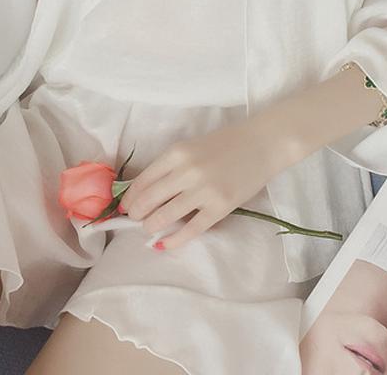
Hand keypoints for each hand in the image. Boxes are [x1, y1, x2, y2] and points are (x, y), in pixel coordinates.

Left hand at [117, 114, 278, 250]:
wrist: (262, 143)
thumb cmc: (226, 143)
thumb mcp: (191, 147)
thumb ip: (170, 165)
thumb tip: (145, 189)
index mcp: (176, 152)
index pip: (143, 180)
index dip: (130, 197)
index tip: (124, 206)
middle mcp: (186, 171)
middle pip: (150, 199)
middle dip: (137, 213)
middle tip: (134, 219)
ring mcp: (204, 190)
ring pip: (166, 215)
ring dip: (151, 226)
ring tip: (148, 229)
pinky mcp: (220, 207)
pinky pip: (191, 229)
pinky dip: (174, 240)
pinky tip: (163, 244)